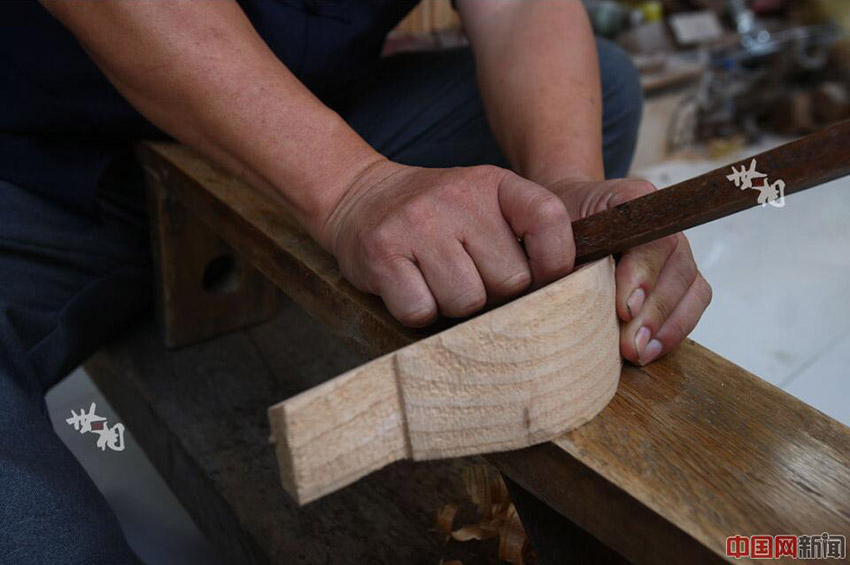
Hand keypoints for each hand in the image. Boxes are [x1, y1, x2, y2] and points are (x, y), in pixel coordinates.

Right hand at [319, 160, 574, 326]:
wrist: (358, 198)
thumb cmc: (436, 217)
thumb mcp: (483, 204)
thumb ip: (525, 235)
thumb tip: (569, 295)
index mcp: (493, 183)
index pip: (550, 221)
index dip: (555, 263)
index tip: (540, 280)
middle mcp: (457, 198)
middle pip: (510, 281)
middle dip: (495, 293)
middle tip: (470, 278)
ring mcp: (417, 224)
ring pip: (467, 302)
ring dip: (454, 306)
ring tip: (438, 281)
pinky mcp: (383, 254)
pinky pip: (421, 311)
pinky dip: (419, 311)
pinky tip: (411, 287)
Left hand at [549, 178, 711, 364]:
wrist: (567, 216)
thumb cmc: (559, 221)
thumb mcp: (552, 225)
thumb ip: (561, 247)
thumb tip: (567, 285)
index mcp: (635, 200)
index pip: (652, 239)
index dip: (643, 275)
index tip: (625, 308)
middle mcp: (665, 224)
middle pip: (677, 268)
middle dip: (654, 312)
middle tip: (631, 344)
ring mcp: (678, 251)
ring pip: (691, 289)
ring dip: (666, 326)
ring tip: (640, 353)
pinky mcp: (682, 277)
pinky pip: (694, 302)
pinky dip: (675, 329)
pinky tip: (651, 350)